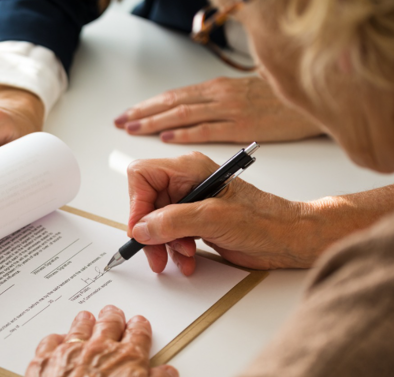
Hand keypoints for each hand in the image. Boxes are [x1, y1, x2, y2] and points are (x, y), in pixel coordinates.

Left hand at [26, 305, 177, 376]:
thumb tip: (168, 372)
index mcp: (127, 359)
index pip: (138, 334)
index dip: (139, 327)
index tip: (139, 323)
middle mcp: (99, 349)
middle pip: (109, 324)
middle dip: (113, 317)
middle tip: (114, 313)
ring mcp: (69, 352)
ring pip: (79, 327)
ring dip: (85, 322)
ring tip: (87, 317)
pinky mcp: (45, 362)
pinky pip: (50, 341)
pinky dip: (56, 339)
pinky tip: (58, 340)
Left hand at [114, 76, 322, 142]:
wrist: (313, 100)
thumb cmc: (278, 101)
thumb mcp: (242, 95)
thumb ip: (216, 103)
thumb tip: (189, 113)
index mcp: (216, 88)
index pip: (174, 96)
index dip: (148, 105)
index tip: (129, 113)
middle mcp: (218, 96)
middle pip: (172, 103)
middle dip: (143, 113)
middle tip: (121, 120)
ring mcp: (229, 109)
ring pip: (183, 114)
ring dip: (155, 122)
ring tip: (133, 128)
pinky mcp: (243, 126)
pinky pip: (208, 129)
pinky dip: (185, 132)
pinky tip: (167, 137)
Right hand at [126, 153, 324, 274]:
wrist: (290, 239)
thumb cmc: (265, 220)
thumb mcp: (214, 218)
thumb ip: (173, 221)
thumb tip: (141, 228)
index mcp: (188, 168)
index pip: (142, 176)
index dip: (136, 203)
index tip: (140, 229)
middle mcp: (186, 182)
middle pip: (146, 202)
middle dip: (150, 230)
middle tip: (155, 253)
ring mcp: (190, 202)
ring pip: (156, 222)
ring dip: (163, 244)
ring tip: (182, 257)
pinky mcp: (195, 221)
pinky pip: (170, 234)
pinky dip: (174, 250)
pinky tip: (188, 259)